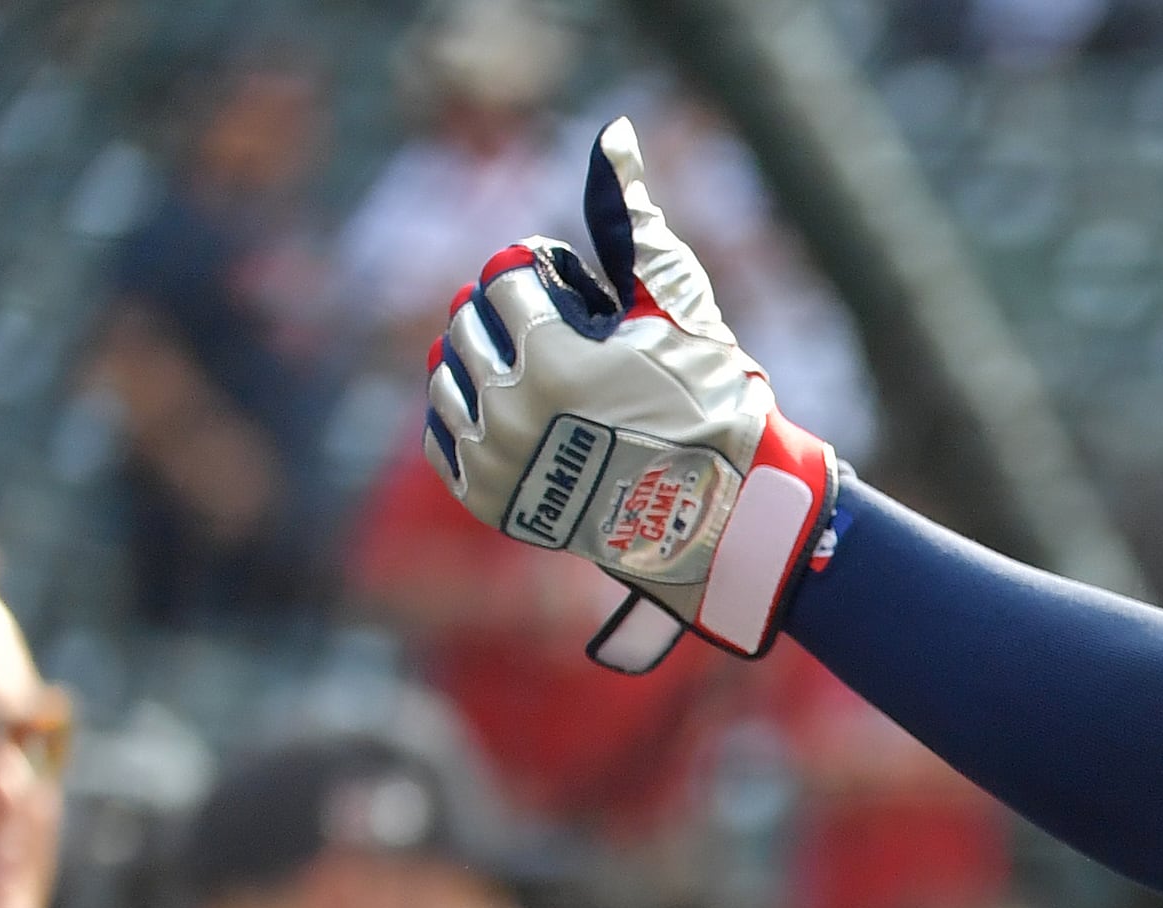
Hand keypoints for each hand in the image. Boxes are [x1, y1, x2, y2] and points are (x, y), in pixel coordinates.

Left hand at [421, 117, 838, 675]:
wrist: (722, 519)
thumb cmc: (711, 407)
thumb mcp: (678, 309)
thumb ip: (632, 223)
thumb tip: (610, 133)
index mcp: (553, 358)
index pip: (505, 274)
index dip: (548, 276)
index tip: (583, 303)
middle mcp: (512, 411)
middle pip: (465, 320)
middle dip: (510, 319)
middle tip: (562, 341)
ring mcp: (494, 460)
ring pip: (444, 375)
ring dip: (483, 364)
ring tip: (536, 379)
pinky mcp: (485, 499)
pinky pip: (440, 435)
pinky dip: (467, 416)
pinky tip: (513, 416)